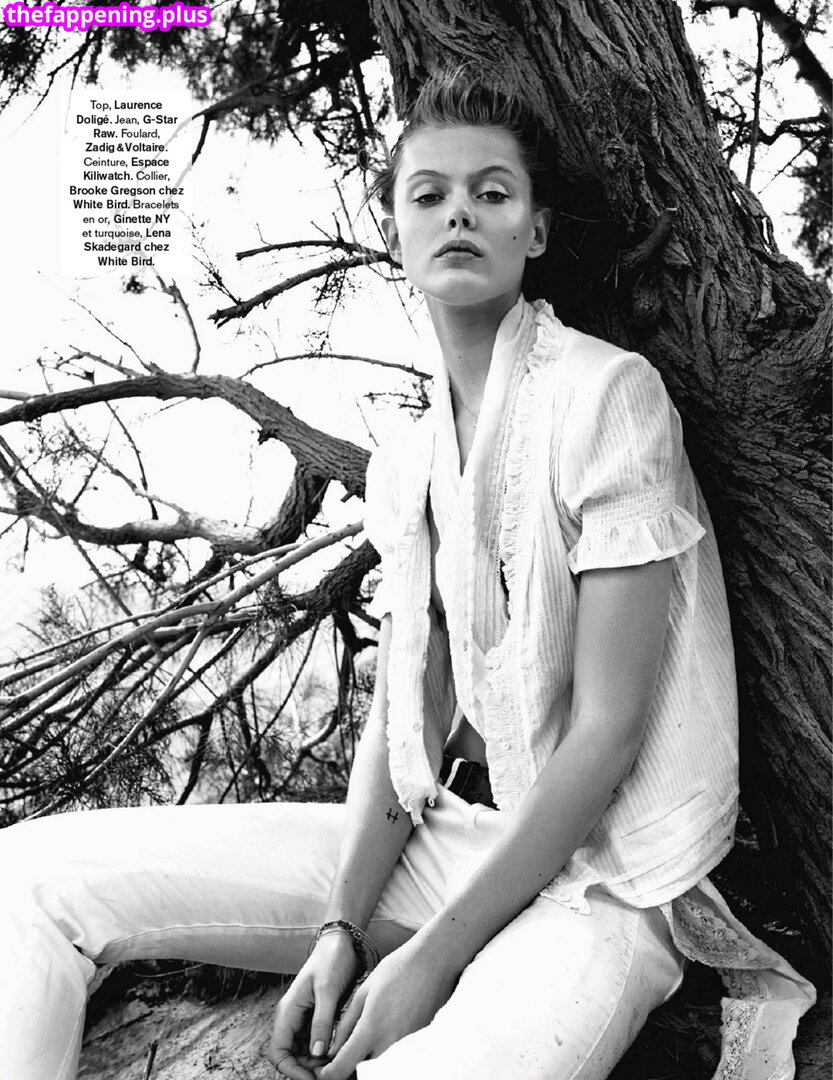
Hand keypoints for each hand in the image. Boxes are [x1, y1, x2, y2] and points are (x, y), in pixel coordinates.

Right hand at [267, 932, 358, 1079]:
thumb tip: (316, 1053)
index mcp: (288, 1011)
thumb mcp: (327, 990)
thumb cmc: (332, 960)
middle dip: (307, 1069)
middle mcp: (292, 1018)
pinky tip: (338, 1053)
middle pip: (290, 1056)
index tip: (312, 1078)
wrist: (341, 942)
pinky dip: (324, 1052)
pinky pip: (315, 1042)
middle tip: (330, 1072)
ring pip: (303, 1052)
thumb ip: (321, 1022)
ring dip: (316, 1063)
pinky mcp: (316, 1018)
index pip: (278, 1052)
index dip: (291, 1070)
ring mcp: (303, 1018)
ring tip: (336, 1064)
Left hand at [314, 936, 458, 1079]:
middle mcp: (389, 1044)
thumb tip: (332, 1048)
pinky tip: (383, 1030)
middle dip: (349, 1066)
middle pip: (361, 1072)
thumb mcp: (364, 992)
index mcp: (371, 1029)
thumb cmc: (397, 970)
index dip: (328, 1074)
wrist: (433, 963)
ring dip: (367, 1059)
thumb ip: (346, 1024)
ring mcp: (406, 1047)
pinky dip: (384, 1051)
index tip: (323, 1068)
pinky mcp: (417, 1043)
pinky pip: (395, 1056)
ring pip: (378, 1066)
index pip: (343, 1069)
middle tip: (343, 1049)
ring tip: (363, 1037)